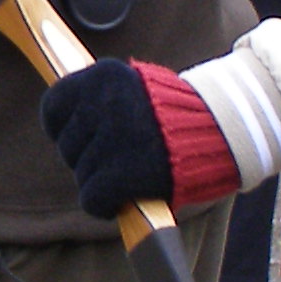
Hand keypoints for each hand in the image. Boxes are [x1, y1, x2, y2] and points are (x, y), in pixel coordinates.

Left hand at [38, 58, 240, 218]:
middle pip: (68, 146)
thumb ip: (101, 99)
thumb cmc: (179, 114)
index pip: (53, 106)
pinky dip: (104, 205)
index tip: (79, 137)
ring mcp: (114, 138)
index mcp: (103, 75)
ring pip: (81, 174)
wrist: (227, 131)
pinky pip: (93, 199)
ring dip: (100, 181)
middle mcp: (105, 103)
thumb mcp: (136, 87)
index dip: (62, 129)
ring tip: (131, 173)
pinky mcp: (124, 173)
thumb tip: (62, 119)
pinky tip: (121, 200)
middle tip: (119, 158)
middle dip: (87, 158)